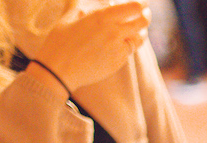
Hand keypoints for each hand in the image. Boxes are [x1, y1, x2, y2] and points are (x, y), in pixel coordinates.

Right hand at [31, 1, 149, 92]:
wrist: (59, 71)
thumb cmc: (60, 40)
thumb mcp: (69, 15)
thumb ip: (83, 4)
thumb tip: (94, 1)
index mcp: (103, 17)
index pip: (135, 7)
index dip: (142, 4)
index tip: (142, 3)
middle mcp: (114, 33)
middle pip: (143, 22)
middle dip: (146, 15)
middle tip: (145, 13)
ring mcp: (118, 50)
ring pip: (140, 38)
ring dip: (141, 31)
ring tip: (138, 28)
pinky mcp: (117, 63)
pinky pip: (130, 51)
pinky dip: (131, 44)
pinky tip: (126, 41)